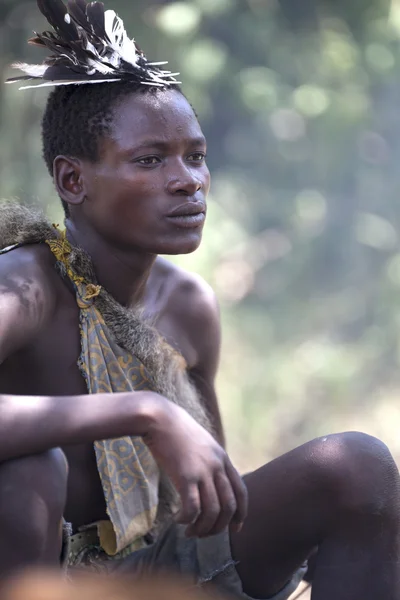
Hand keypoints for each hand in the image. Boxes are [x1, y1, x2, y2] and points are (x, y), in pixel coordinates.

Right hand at [143, 398, 247, 537]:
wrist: (159, 418)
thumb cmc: (176, 431)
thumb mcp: (202, 444)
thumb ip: (211, 461)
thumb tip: (212, 483)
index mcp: (223, 458)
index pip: (241, 492)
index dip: (241, 514)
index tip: (235, 529)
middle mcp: (217, 466)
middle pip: (229, 507)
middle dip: (219, 527)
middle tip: (204, 534)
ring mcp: (203, 471)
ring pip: (212, 512)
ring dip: (202, 528)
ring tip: (189, 532)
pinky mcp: (185, 476)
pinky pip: (192, 508)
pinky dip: (187, 520)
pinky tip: (178, 520)